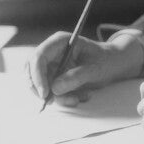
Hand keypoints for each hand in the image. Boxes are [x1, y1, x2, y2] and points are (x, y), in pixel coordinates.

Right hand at [25, 31, 143, 106]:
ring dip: (56, 97)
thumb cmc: (105, 60)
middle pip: (31, 70)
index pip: (39, 56)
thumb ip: (76, 76)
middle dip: (40, 89)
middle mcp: (51, 52)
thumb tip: (54, 88)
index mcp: (59, 42)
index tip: (45, 94)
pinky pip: (49, 92)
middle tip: (53, 101)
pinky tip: (79, 97)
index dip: (37, 76)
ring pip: (39, 85)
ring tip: (78, 98)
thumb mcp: (95, 68)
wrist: (112, 64)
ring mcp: (50, 65)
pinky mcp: (53, 78)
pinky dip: (61, 99)